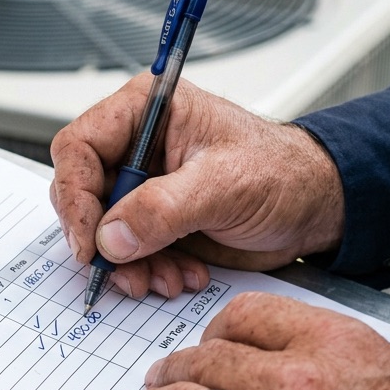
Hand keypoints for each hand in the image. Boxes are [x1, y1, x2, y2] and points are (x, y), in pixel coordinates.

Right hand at [50, 74, 344, 299]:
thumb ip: (164, 208)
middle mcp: (136, 145)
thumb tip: (110, 236)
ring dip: (129, 264)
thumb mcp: (224, 185)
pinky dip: (148, 271)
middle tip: (122, 271)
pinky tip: (181, 276)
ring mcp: (144, 186)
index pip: (79, 147)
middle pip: (84, 193)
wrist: (314, 208)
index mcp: (147, 111)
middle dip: (104, 240)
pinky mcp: (155, 221)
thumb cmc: (283, 173)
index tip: (88, 242)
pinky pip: (128, 252)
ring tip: (166, 278)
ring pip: (103, 230)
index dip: (75, 196)